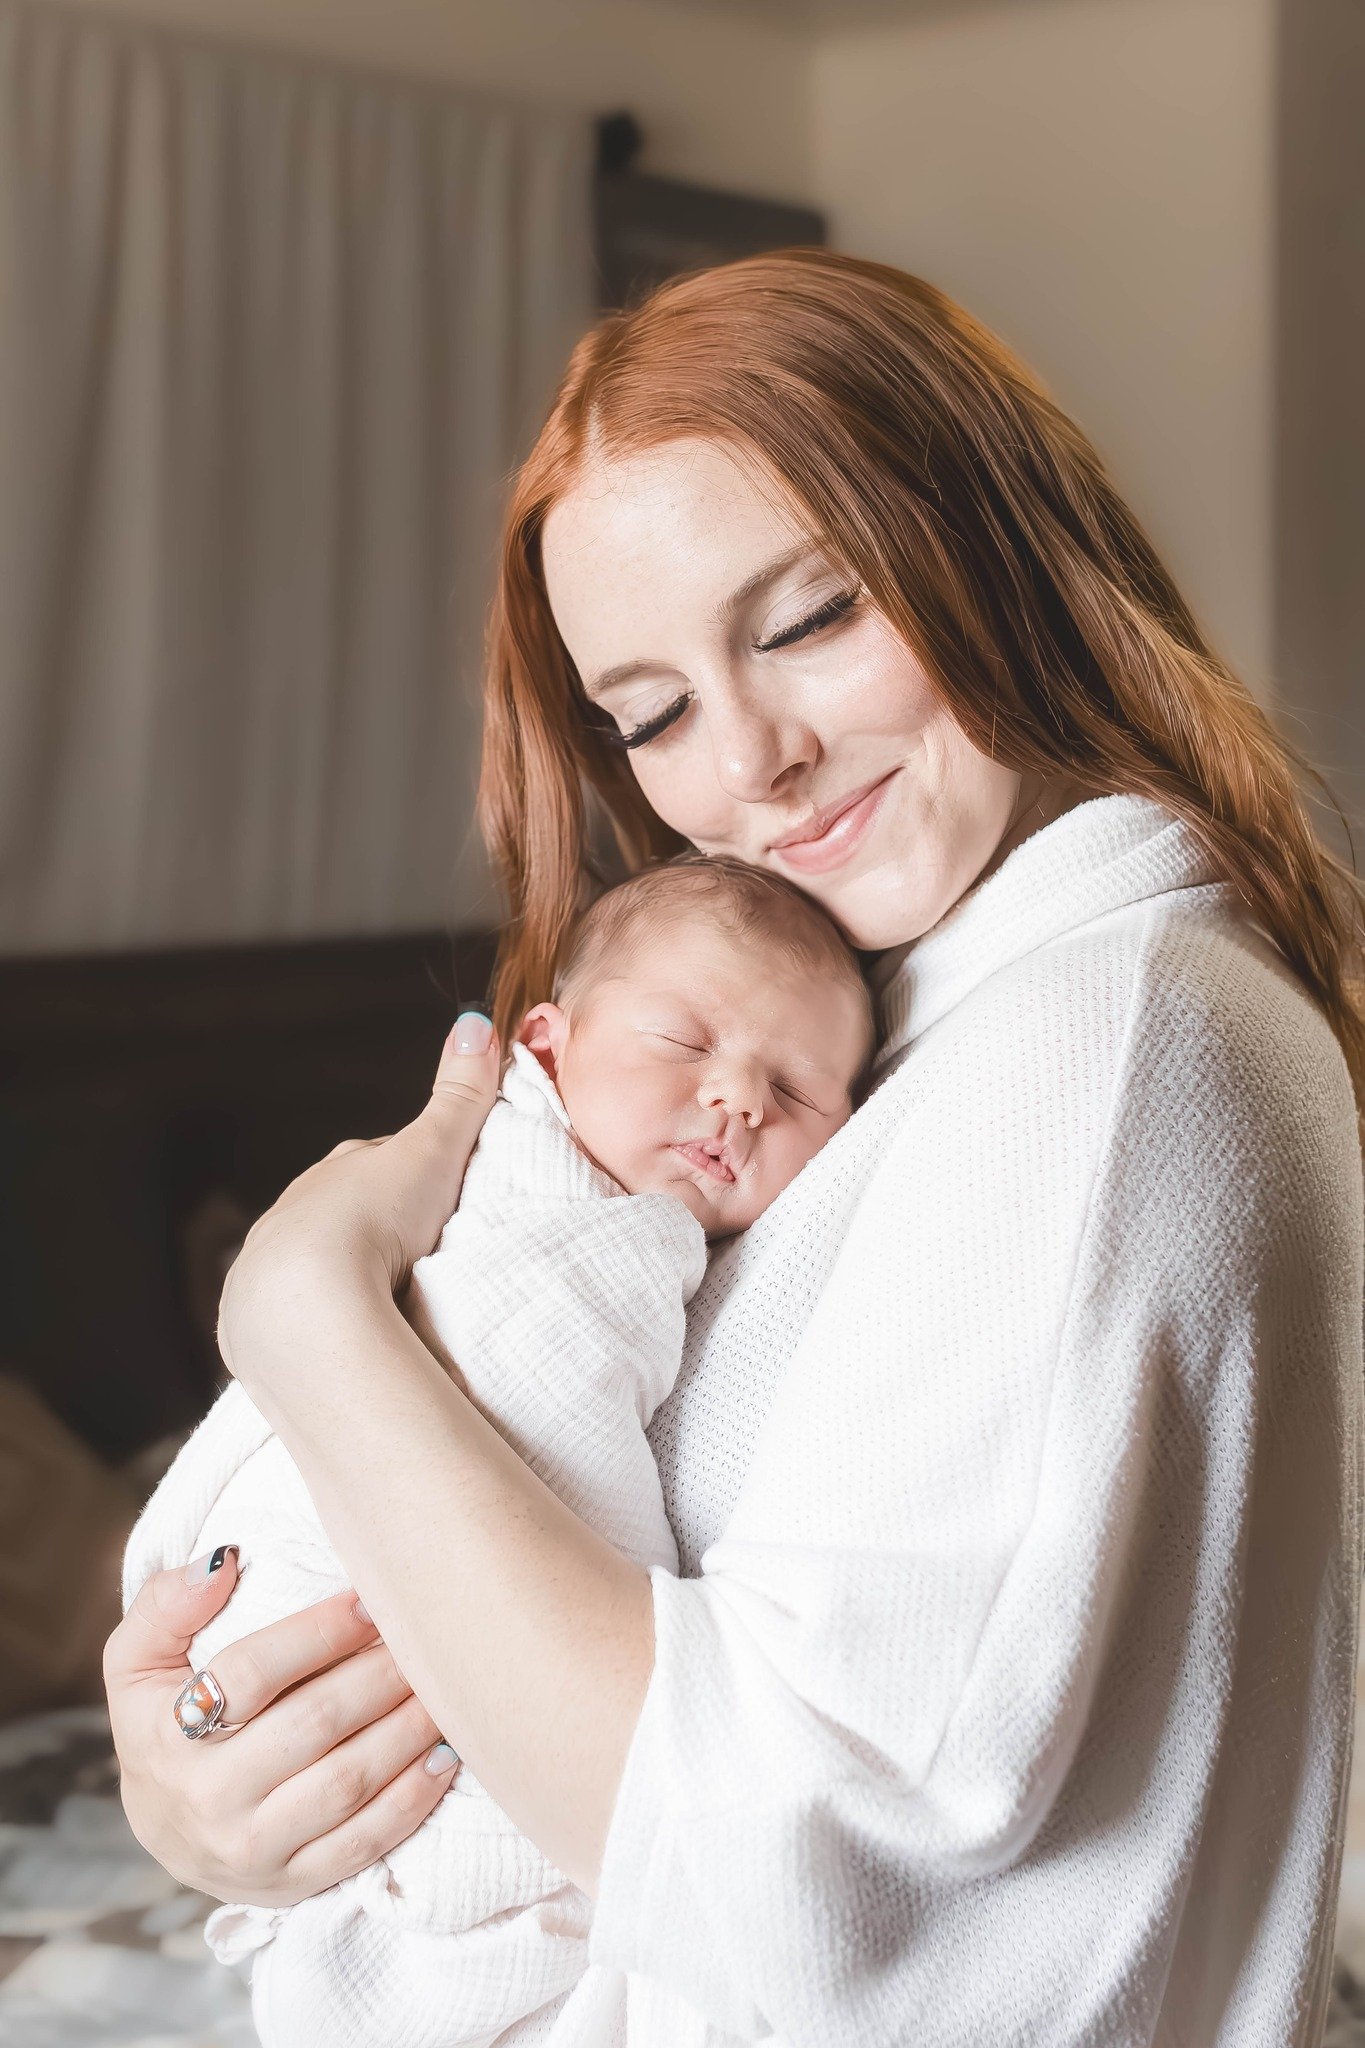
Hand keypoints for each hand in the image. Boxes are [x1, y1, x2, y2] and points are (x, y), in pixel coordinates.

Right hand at [104, 1552, 459, 1905]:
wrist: (164, 1827)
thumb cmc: (163, 1721)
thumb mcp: (137, 1660)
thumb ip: (168, 1603)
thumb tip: (224, 1561)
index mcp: (169, 1736)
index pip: (251, 1673)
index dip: (317, 1631)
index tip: (368, 1599)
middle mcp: (209, 1801)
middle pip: (314, 1725)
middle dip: (379, 1673)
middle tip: (421, 1637)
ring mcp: (254, 1852)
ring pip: (348, 1784)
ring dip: (407, 1729)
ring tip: (444, 1685)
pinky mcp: (294, 1885)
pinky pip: (365, 1844)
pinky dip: (413, 1799)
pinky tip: (444, 1755)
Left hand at [218, 1014, 499, 1386]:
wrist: (305, 1306)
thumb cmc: (373, 1220)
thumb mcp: (433, 1152)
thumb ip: (459, 1094)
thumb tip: (477, 1021)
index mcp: (336, 1171)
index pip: (382, 1165)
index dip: (417, 1178)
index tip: (448, 1200)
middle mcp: (292, 1211)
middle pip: (345, 1214)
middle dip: (379, 1228)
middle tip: (424, 1256)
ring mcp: (266, 1269)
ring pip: (315, 1266)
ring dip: (348, 1279)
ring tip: (388, 1304)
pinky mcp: (250, 1326)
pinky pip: (290, 1318)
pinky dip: (317, 1322)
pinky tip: (342, 1337)